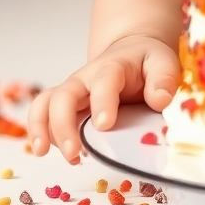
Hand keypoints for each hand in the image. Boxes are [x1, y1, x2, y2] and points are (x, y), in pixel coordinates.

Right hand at [27, 34, 179, 163]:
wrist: (132, 51)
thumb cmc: (146, 61)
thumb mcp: (163, 62)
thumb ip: (164, 79)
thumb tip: (159, 101)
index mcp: (114, 67)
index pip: (104, 81)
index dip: (102, 102)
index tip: (105, 125)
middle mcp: (86, 78)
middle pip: (64, 95)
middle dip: (63, 124)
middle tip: (73, 152)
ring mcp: (73, 92)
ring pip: (46, 103)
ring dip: (41, 128)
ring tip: (44, 153)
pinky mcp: (66, 105)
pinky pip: (43, 114)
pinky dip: (40, 132)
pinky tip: (49, 152)